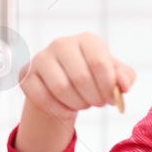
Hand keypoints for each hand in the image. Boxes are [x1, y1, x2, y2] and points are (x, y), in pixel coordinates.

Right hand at [19, 31, 134, 119]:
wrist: (63, 83)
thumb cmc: (92, 76)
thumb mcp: (114, 75)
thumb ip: (125, 77)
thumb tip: (124, 85)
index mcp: (87, 40)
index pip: (99, 63)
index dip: (108, 87)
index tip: (110, 98)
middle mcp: (62, 44)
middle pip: (80, 77)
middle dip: (93, 98)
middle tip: (97, 104)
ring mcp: (41, 58)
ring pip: (60, 88)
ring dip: (76, 104)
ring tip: (82, 105)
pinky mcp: (26, 75)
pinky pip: (41, 97)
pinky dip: (58, 110)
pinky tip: (67, 111)